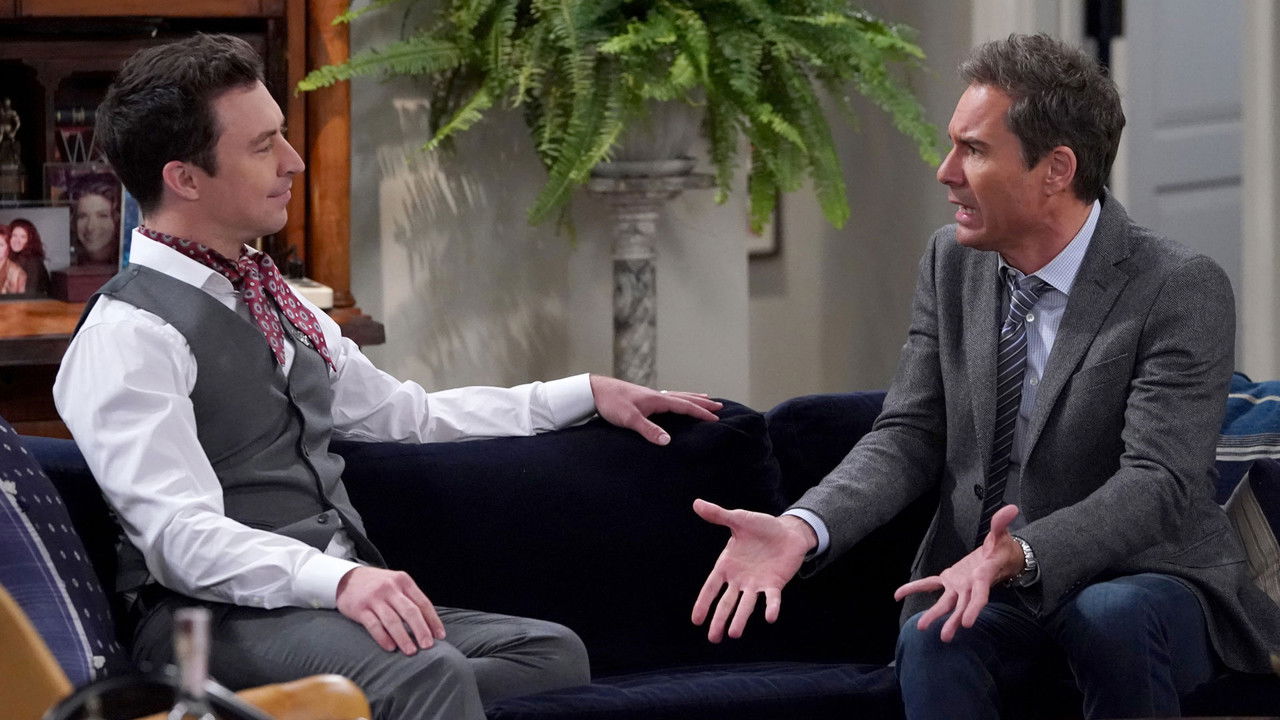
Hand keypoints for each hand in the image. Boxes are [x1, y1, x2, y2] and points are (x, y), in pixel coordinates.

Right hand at [336, 567, 444, 654]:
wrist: (348, 578)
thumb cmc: (379, 585)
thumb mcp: (397, 584)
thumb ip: (410, 599)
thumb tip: (429, 625)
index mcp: (404, 581)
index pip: (423, 603)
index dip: (433, 621)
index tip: (440, 636)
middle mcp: (390, 588)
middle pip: (410, 611)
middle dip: (421, 630)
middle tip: (428, 646)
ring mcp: (374, 598)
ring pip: (392, 620)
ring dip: (403, 638)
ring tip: (411, 651)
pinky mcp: (360, 608)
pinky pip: (373, 625)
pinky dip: (383, 638)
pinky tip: (390, 648)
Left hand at [589, 375, 720, 444]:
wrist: (595, 390)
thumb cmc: (612, 403)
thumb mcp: (630, 419)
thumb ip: (649, 429)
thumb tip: (668, 441)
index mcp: (657, 399)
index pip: (685, 405)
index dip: (701, 412)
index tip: (716, 418)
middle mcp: (657, 395)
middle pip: (685, 398)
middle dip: (702, 403)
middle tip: (719, 406)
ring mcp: (650, 396)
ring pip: (677, 396)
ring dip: (692, 398)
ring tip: (704, 398)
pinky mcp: (643, 399)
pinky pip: (667, 398)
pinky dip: (677, 399)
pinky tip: (675, 402)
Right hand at [690, 499, 816, 641]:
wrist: (787, 531)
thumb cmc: (761, 527)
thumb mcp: (738, 519)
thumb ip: (718, 515)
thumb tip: (696, 503)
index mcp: (727, 565)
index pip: (711, 587)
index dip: (703, 603)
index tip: (696, 620)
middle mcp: (739, 579)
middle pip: (726, 602)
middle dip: (719, 619)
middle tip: (713, 638)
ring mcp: (756, 584)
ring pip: (746, 605)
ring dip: (740, 619)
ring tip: (733, 634)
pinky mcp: (774, 584)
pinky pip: (772, 598)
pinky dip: (771, 607)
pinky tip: (770, 617)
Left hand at [893, 504, 1024, 641]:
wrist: (1001, 559)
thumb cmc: (1002, 548)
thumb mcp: (1002, 535)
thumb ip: (1001, 523)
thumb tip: (1010, 509)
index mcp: (983, 576)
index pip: (979, 595)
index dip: (973, 609)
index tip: (968, 623)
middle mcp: (970, 586)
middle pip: (962, 606)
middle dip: (954, 620)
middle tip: (944, 636)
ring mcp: (959, 586)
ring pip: (948, 603)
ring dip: (936, 615)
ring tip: (923, 628)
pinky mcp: (950, 581)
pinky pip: (930, 585)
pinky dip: (914, 588)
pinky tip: (897, 594)